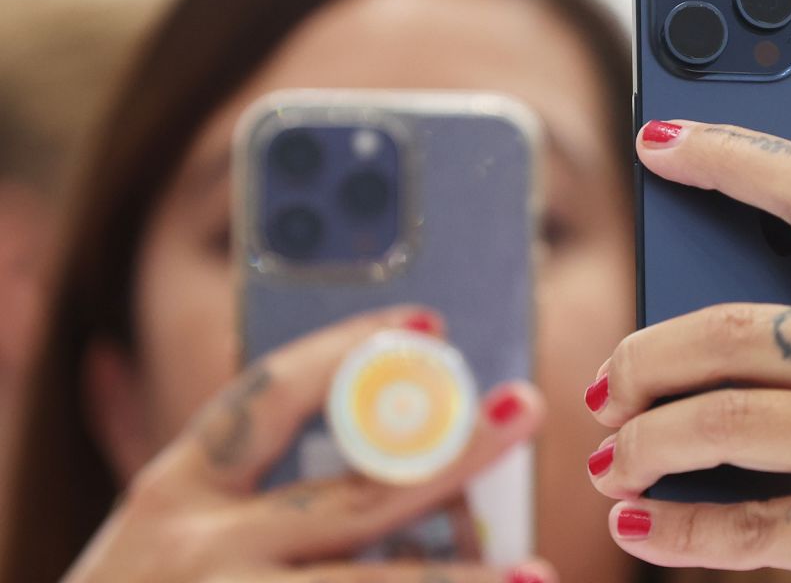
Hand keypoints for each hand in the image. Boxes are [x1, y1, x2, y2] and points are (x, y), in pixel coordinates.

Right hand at [66, 307, 554, 582]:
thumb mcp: (166, 529)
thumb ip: (242, 483)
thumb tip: (357, 419)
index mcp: (175, 491)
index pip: (272, 393)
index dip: (355, 346)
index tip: (428, 322)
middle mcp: (203, 548)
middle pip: (355, 495)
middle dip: (451, 452)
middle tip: (521, 411)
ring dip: (462, 580)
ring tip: (535, 572)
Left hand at [585, 120, 790, 582]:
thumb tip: (710, 340)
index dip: (733, 155)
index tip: (658, 141)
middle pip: (734, 327)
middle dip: (644, 358)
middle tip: (607, 389)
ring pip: (723, 418)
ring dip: (641, 442)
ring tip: (613, 460)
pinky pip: (748, 526)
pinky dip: (674, 530)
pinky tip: (639, 526)